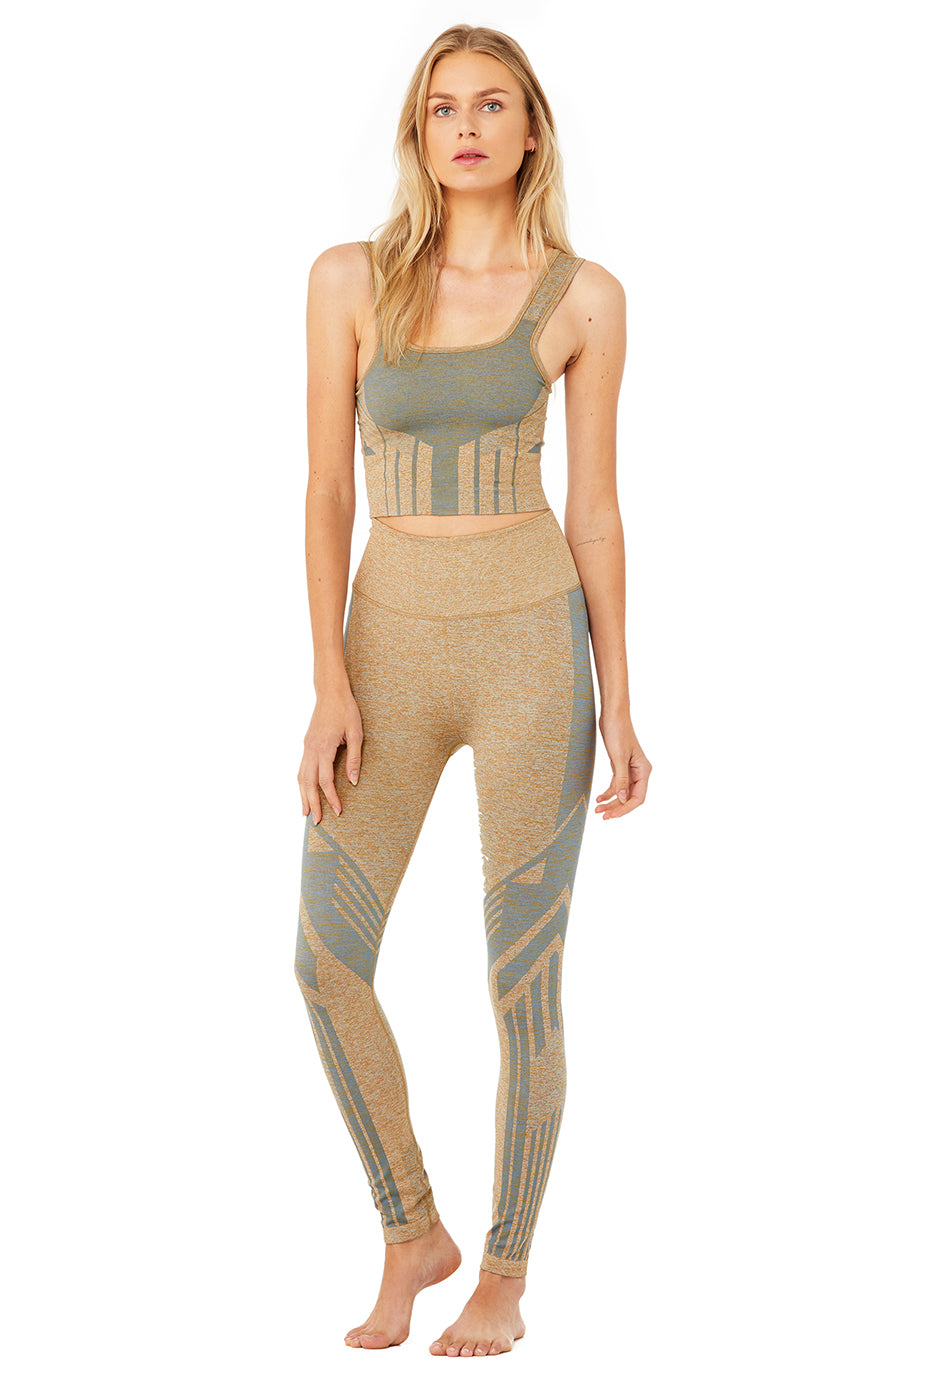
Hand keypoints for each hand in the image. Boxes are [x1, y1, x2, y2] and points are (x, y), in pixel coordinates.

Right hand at [298, 689, 363, 823]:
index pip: (325, 780)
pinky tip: (305, 792)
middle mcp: (311, 749)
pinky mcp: (306, 744)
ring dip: (303, 795)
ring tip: (306, 812)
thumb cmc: (346, 710)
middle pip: (308, 783)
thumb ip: (354, 759)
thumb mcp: (357, 734)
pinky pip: (301, 768)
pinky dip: (302, 783)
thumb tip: (354, 782)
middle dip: (312, 803)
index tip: (338, 811)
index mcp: (324, 747)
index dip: (331, 798)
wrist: (331, 692)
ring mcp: (306, 746)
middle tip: (317, 822)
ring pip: (300, 776)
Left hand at [594, 709, 650, 819]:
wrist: (612, 714)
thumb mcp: (618, 757)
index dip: (625, 808)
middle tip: (602, 815)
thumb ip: (621, 779)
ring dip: (611, 801)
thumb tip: (622, 798)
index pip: (638, 797)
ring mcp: (630, 769)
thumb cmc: (618, 731)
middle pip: (630, 797)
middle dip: (616, 807)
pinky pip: (617, 784)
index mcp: (644, 770)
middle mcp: (640, 771)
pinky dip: (609, 792)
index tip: (611, 815)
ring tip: (597, 809)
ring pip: (622, 792)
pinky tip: (599, 798)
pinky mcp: (621, 765)